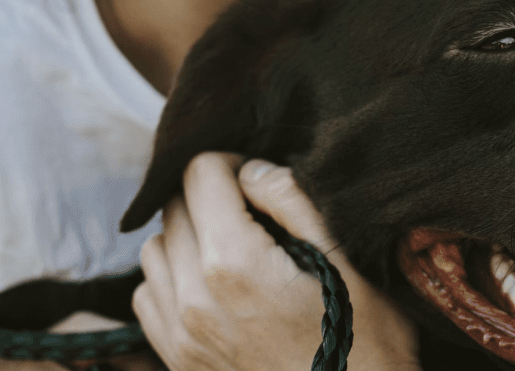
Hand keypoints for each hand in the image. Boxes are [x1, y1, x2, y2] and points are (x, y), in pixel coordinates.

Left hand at [133, 152, 420, 370]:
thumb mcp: (348, 261)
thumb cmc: (367, 342)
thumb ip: (293, 202)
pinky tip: (215, 286)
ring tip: (235, 248)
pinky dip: (172, 278)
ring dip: (188, 236)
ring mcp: (180, 334)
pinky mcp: (178, 360)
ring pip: (154, 249)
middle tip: (256, 213)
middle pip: (174, 207)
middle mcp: (193, 298)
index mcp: (234, 264)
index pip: (200, 173)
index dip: (232, 162)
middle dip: (210, 196)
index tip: (260, 180)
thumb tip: (251, 169)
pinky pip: (148, 295)